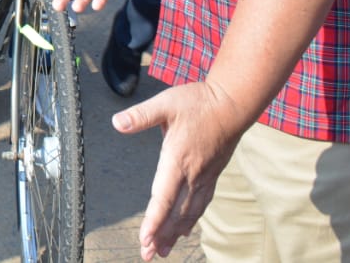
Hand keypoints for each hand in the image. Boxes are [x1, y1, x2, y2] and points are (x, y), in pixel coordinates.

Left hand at [114, 82, 243, 259]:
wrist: (233, 104)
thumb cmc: (198, 102)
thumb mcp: (165, 103)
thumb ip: (141, 115)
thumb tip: (116, 123)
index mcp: (178, 159)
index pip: (164, 197)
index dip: (154, 220)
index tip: (145, 239)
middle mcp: (193, 174)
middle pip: (176, 212)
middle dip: (161, 235)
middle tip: (148, 254)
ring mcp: (205, 177)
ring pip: (189, 212)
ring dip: (174, 233)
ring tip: (162, 251)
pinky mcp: (212, 175)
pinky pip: (201, 204)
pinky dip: (190, 220)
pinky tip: (183, 230)